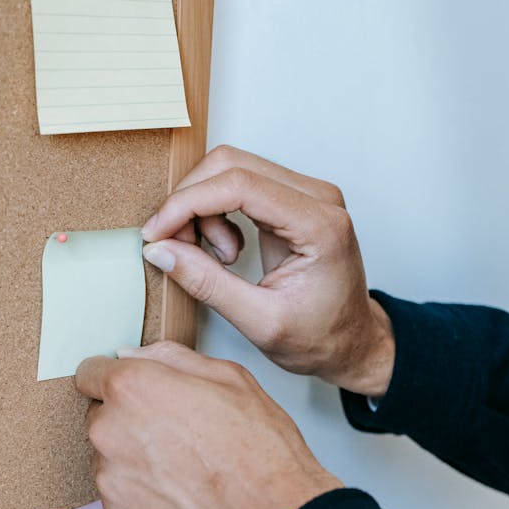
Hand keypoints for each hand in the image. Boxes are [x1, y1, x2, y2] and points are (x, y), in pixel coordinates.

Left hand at [75, 341, 341, 508]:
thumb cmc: (259, 449)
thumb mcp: (228, 377)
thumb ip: (170, 358)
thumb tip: (134, 356)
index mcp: (131, 389)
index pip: (90, 373)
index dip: (118, 380)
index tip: (135, 392)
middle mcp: (109, 433)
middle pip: (100, 417)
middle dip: (128, 421)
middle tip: (175, 433)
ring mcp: (110, 481)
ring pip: (109, 459)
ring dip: (135, 460)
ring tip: (182, 469)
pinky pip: (120, 498)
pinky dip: (142, 496)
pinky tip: (180, 496)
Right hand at [142, 145, 394, 396]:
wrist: (351, 344)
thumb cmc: (320, 338)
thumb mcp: (260, 323)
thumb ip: (208, 284)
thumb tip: (161, 251)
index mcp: (319, 226)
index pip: (239, 185)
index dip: (187, 203)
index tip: (157, 233)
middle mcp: (318, 198)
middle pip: (232, 164)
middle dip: (191, 203)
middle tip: (179, 249)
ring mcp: (307, 194)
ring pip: (232, 170)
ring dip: (204, 210)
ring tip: (216, 259)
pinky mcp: (293, 200)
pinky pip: (241, 185)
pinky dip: (216, 212)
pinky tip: (226, 251)